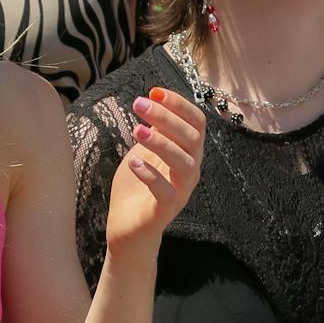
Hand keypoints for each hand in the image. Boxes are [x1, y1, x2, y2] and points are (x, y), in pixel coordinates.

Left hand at [103, 88, 203, 257]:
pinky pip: (166, 191)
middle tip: (138, 103)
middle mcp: (190, 171)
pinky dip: (151, 175)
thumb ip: (152, 130)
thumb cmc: (136, 188)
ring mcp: (180, 191)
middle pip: (191, 138)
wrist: (127, 231)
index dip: (179, 104)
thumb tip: (153, 99)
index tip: (154, 91)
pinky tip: (133, 162)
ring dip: (161, 142)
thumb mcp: (143, 152)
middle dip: (166, 117)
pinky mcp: (165, 210)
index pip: (196, 123)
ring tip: (136, 129)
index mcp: (187, 153)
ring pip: (183, 162)